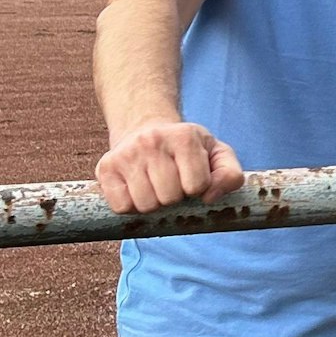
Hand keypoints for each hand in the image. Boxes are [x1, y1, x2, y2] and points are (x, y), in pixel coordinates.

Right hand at [96, 121, 244, 213]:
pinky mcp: (105, 168)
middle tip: (171, 182)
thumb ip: (230, 175)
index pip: (197, 186)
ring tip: (154, 185)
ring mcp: (126, 153)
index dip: (198, 189)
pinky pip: (122, 207)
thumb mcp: (216, 154)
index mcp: (184, 136)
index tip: (192, 178)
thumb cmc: (187, 149)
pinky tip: (136, 189)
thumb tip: (209, 197)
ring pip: (146, 205)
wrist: (145, 128)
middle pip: (169, 197)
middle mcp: (152, 140)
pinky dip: (131, 206)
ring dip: (154, 204)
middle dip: (175, 198)